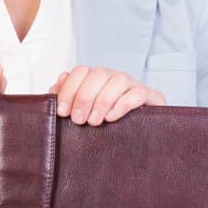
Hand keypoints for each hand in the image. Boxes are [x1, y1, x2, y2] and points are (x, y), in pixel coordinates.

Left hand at [51, 65, 166, 125]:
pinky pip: (138, 94)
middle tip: (78, 120)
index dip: (69, 90)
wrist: (138, 137)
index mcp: (96, 78)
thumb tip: (57, 85)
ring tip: (94, 122)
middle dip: (84, 98)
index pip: (81, 71)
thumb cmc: (104, 122)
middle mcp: (114, 77)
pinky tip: (111, 118)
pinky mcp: (150, 96)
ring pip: (119, 80)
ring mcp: (133, 85)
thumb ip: (66, 98)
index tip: (63, 111)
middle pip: (98, 74)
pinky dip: (122, 105)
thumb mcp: (82, 111)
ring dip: (102, 101)